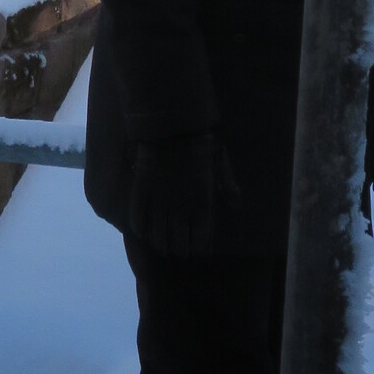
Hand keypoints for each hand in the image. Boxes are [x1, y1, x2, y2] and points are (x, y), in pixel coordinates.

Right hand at [128, 133, 235, 260]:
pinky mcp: (141, 188)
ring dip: (160, 243)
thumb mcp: (220, 160)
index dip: (200, 246)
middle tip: (180, 253)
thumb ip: (227, 185)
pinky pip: (137, 214)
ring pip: (158, 231)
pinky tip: (140, 232)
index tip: (199, 252)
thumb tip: (236, 207)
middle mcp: (181, 204)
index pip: (202, 233)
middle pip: (179, 238)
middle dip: (181, 248)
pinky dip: (138, 225)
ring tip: (162, 248)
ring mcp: (159, 197)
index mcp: (202, 199)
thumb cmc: (200, 138)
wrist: (172, 120)